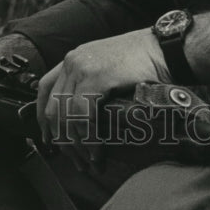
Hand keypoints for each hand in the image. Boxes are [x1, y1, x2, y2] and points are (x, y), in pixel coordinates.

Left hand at [36, 28, 168, 165]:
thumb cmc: (145, 61)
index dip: (43, 118)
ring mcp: (83, 68)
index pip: (44, 90)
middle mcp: (73, 61)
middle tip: (77, 160)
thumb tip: (84, 118)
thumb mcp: (110, 68)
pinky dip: (88, 138)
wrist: (166, 48)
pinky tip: (98, 151)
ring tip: (90, 161)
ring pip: (65, 116)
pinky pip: (83, 115)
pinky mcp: (97, 77)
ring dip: (76, 144)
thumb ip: (92, 84)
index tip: (50, 140)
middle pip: (52, 108)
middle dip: (62, 140)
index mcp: (74, 59)